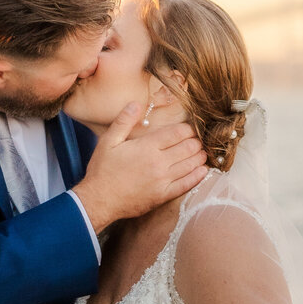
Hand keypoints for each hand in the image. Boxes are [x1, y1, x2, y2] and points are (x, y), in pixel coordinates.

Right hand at [74, 102, 206, 233]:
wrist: (99, 200)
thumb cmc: (102, 170)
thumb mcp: (108, 141)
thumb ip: (123, 121)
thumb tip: (136, 103)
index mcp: (147, 146)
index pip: (177, 132)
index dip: (188, 128)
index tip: (191, 128)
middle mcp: (159, 162)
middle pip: (188, 147)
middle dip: (197, 141)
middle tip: (199, 140)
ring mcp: (163, 180)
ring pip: (191, 165)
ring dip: (200, 157)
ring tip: (203, 152)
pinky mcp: (164, 195)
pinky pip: (187, 184)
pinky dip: (198, 176)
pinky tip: (203, 171)